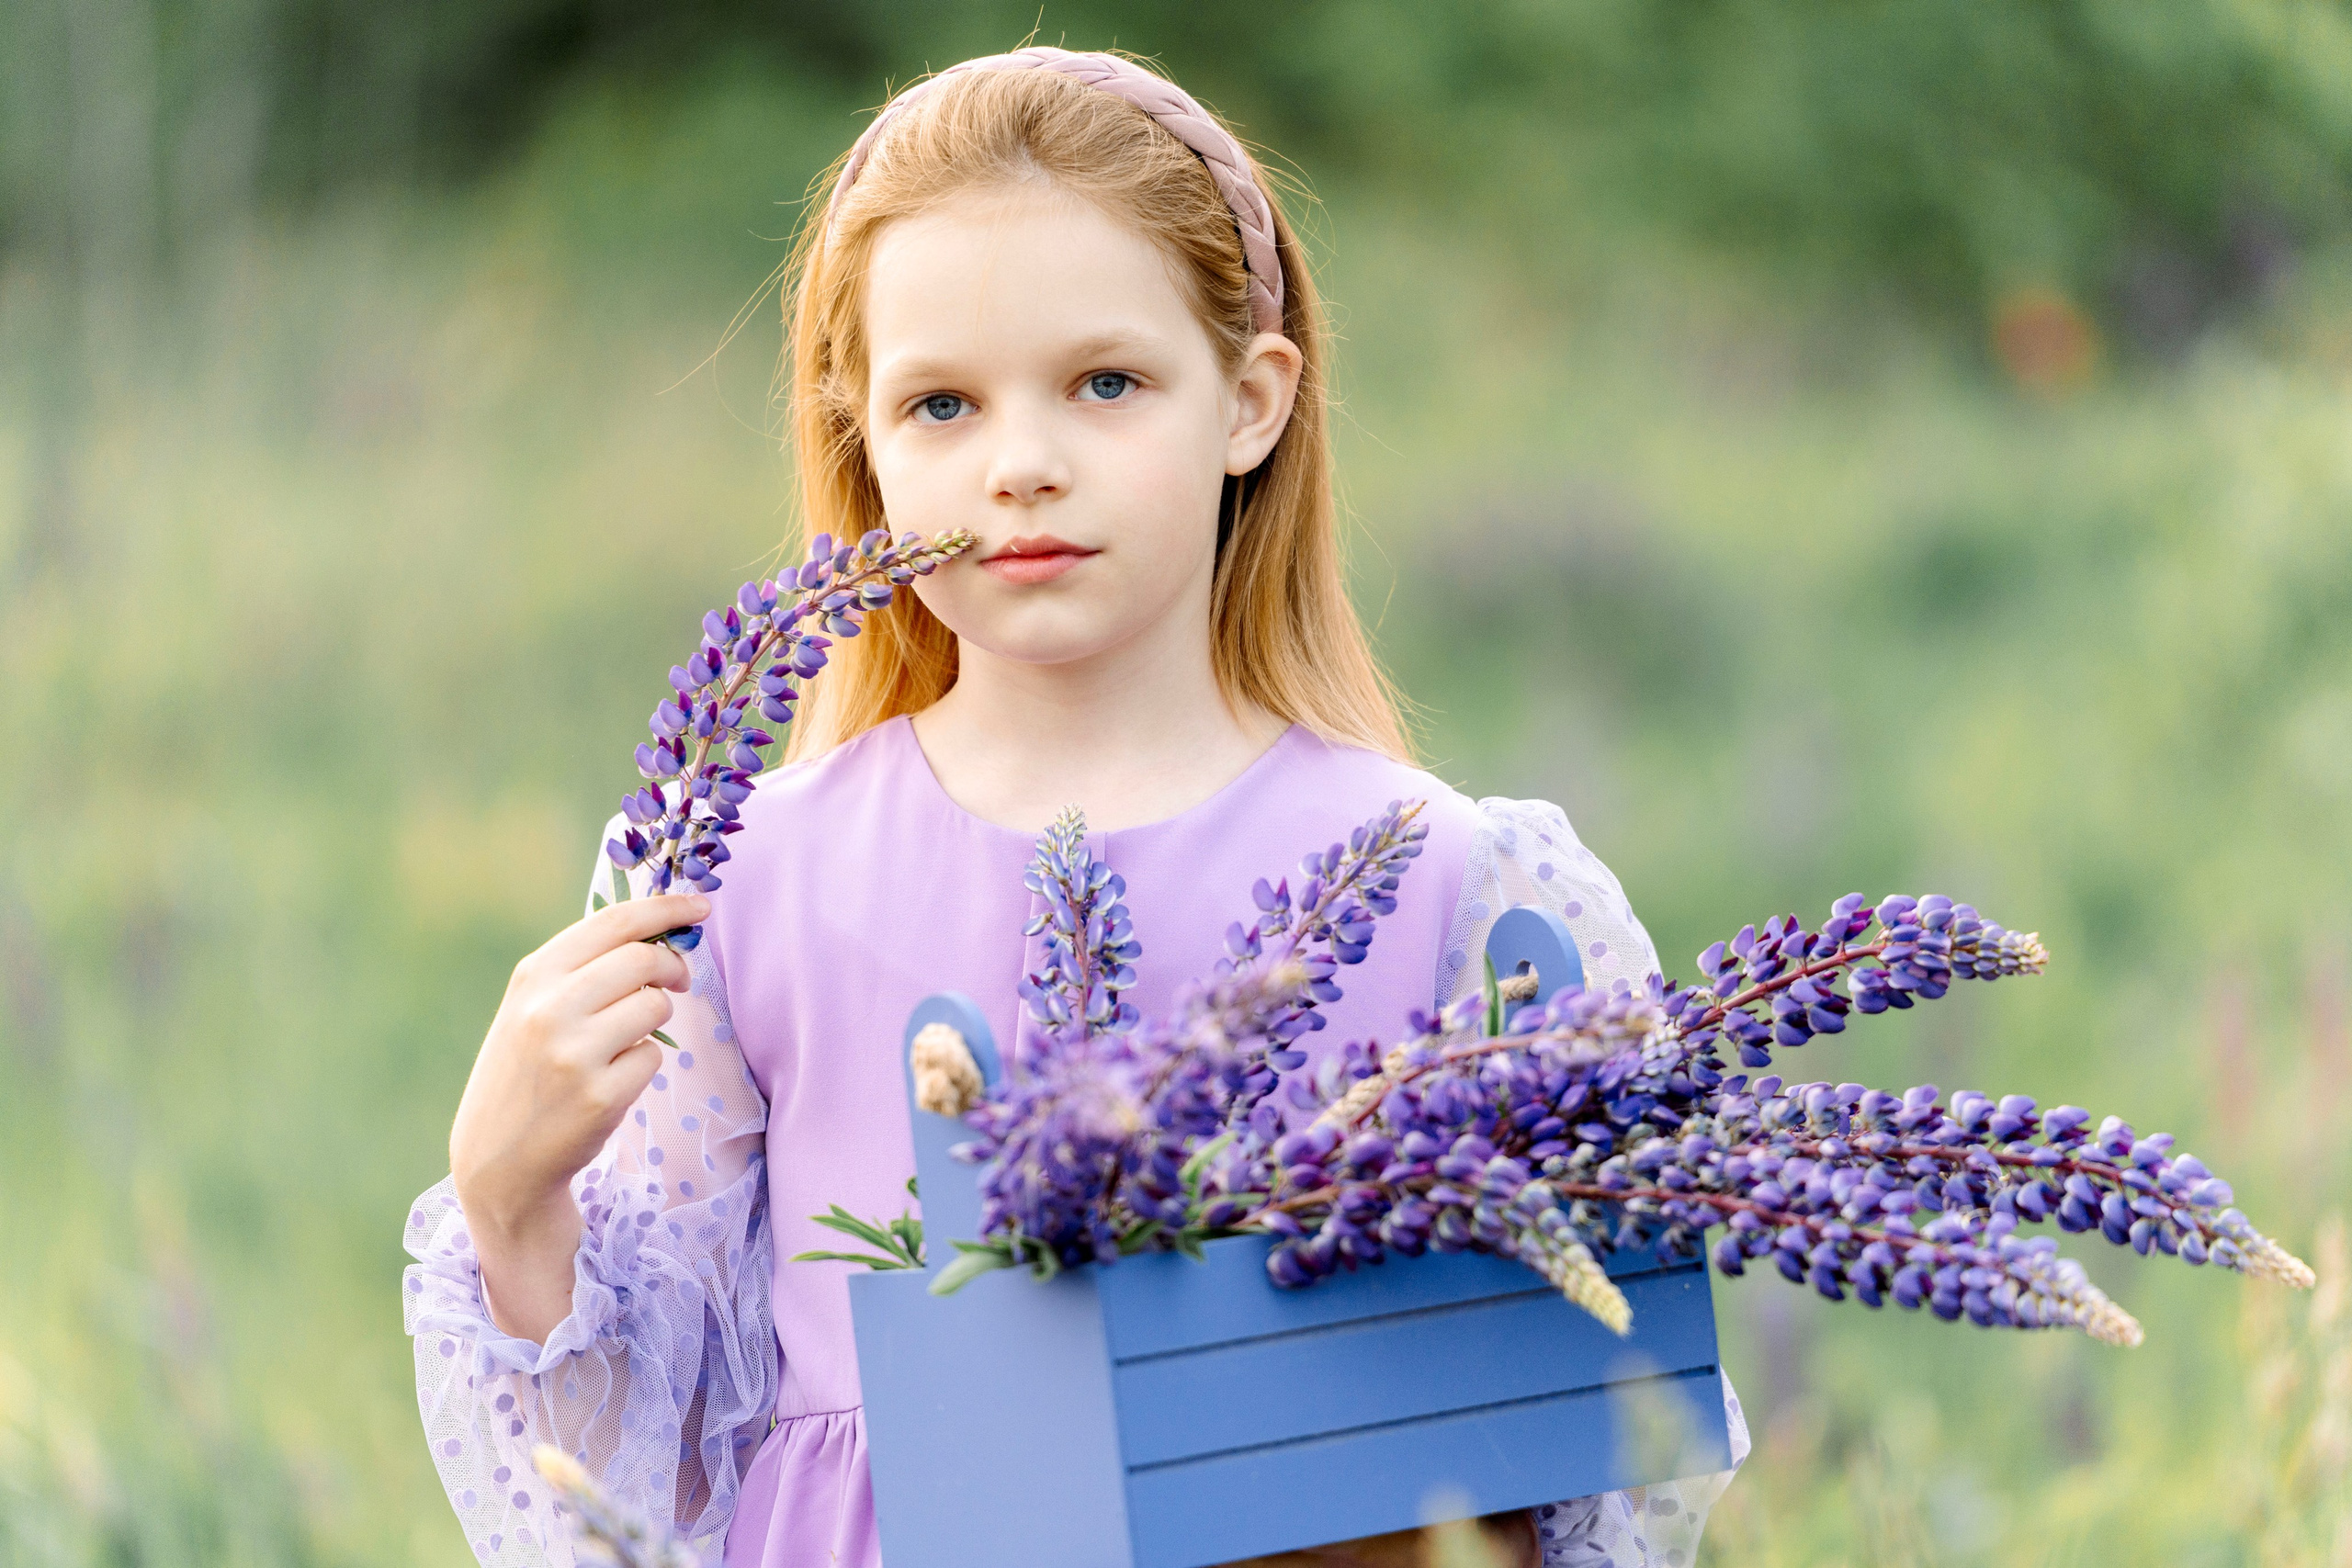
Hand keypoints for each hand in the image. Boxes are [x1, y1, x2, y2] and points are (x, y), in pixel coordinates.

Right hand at [448, 891, 708, 1339]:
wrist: (497, 1162)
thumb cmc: (526, 1073)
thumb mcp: (531, 1008)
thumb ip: (583, 969)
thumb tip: (658, 929)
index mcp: (533, 977)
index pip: (613, 921)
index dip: (665, 908)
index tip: (700, 907)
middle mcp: (549, 1009)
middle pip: (644, 959)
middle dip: (673, 966)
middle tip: (679, 979)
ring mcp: (574, 1054)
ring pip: (655, 1008)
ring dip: (655, 1021)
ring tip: (624, 1042)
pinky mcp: (600, 1096)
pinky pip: (652, 1059)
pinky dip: (642, 1067)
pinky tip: (609, 1084)